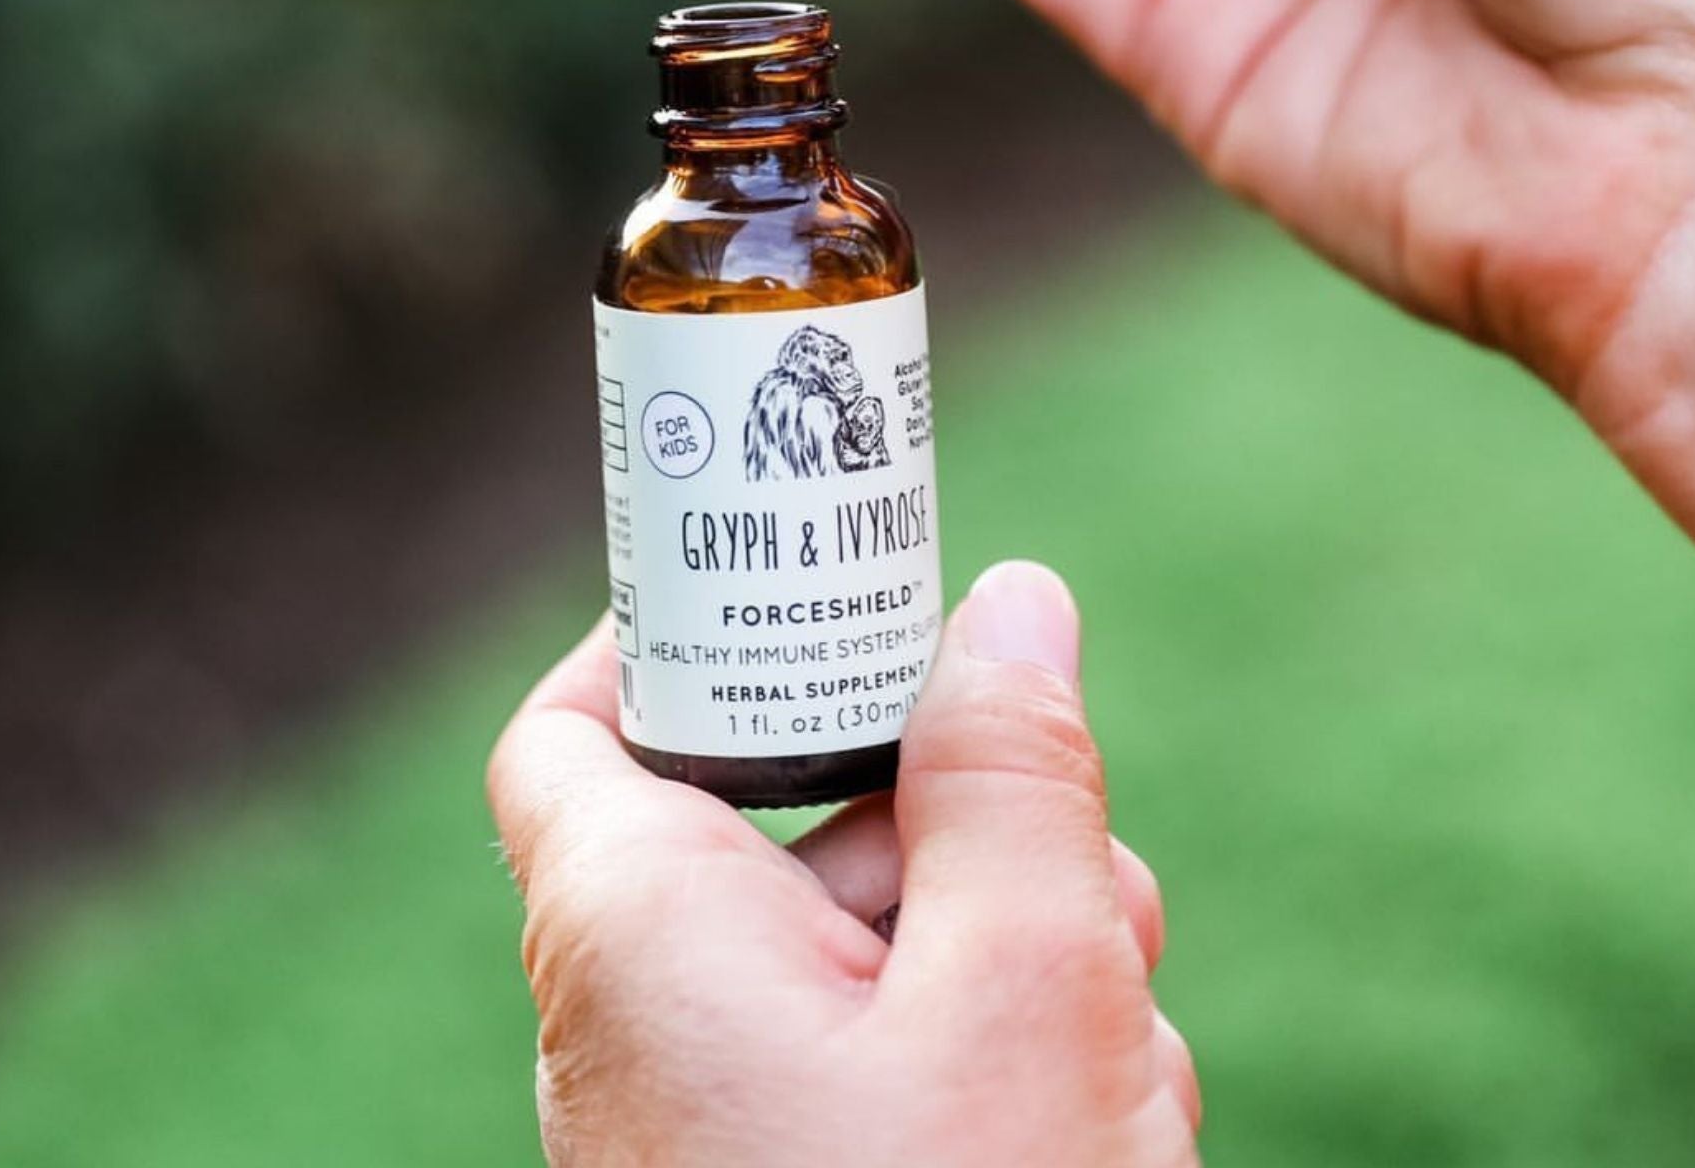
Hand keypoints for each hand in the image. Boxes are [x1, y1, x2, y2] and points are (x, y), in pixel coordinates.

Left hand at [488, 562, 1200, 1166]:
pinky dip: (1001, 1053)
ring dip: (1013, 950)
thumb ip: (1013, 770)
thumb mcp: (1024, 978)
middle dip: (954, 819)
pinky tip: (1104, 1118)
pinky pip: (896, 1061)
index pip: (581, 725)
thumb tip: (1012, 597)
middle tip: (1082, 857)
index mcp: (639, 927)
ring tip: (1114, 1030)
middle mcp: (654, 1017)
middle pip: (792, 821)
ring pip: (877, 943)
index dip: (673, 630)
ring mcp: (736, 1116)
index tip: (806, 580)